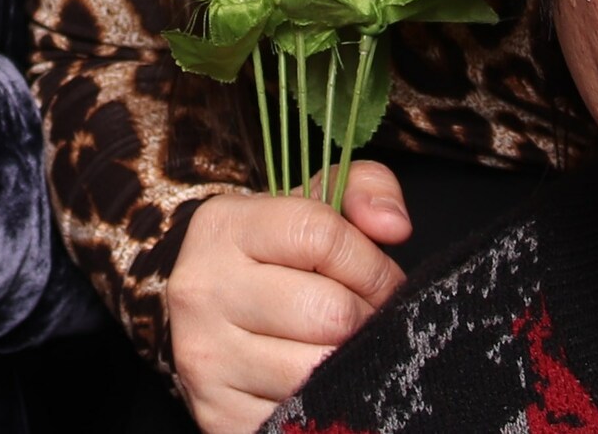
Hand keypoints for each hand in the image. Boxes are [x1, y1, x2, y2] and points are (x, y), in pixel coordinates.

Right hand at [165, 174, 410, 433]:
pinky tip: (318, 383)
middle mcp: (203, 289)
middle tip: (364, 319)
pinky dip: (325, 403)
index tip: (380, 281)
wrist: (208, 317)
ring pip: (319, 371)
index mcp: (223, 226)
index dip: (371, 263)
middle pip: (329, 311)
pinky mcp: (218, 415)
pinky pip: (303, 418)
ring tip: (341, 348)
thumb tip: (394, 225)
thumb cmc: (274, 258)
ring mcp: (206, 357)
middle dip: (366, 318)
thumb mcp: (310, 206)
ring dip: (350, 363)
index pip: (322, 235)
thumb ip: (362, 188)